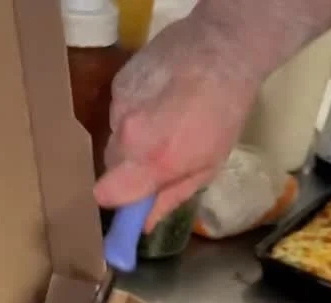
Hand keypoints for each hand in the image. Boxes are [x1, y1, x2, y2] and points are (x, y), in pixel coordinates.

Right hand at [94, 19, 259, 230]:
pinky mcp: (117, 83)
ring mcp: (119, 106)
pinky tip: (157, 98)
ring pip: (114, 137)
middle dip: (129, 168)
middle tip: (156, 157)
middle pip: (110, 167)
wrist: (224, 48)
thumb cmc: (224, 114)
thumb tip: (144, 225)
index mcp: (151, 163)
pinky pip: (117, 111)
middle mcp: (128, 136)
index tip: (131, 197)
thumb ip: (170, 198)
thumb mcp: (207, 167)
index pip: (105, 195)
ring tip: (162, 120)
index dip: (118, 200)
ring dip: (131, 138)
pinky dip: (133, 111)